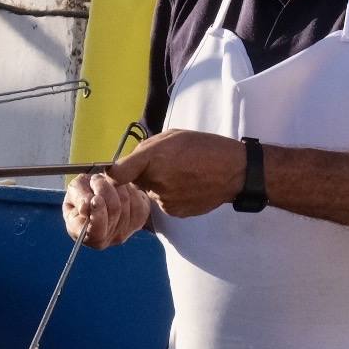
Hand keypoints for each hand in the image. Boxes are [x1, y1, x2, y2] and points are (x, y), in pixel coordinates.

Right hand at [62, 172, 149, 249]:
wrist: (99, 196)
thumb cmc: (81, 197)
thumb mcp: (72, 196)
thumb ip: (78, 199)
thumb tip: (88, 203)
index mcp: (89, 236)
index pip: (97, 231)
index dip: (98, 213)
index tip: (95, 199)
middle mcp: (110, 238)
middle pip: (114, 208)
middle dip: (103, 188)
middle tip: (95, 180)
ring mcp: (127, 229)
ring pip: (125, 199)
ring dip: (114, 185)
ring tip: (105, 183)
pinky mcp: (140, 218)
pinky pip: (137, 198)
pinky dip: (127, 187)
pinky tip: (118, 187)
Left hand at [105, 130, 244, 217]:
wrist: (235, 171)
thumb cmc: (205, 147)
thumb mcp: (172, 137)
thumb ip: (146, 149)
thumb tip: (128, 162)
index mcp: (153, 158)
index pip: (117, 173)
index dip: (114, 173)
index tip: (115, 172)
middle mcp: (155, 181)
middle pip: (135, 181)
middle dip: (143, 174)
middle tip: (165, 165)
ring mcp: (165, 200)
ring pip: (150, 192)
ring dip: (158, 185)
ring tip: (182, 174)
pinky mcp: (175, 212)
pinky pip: (163, 202)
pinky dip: (170, 195)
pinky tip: (187, 186)